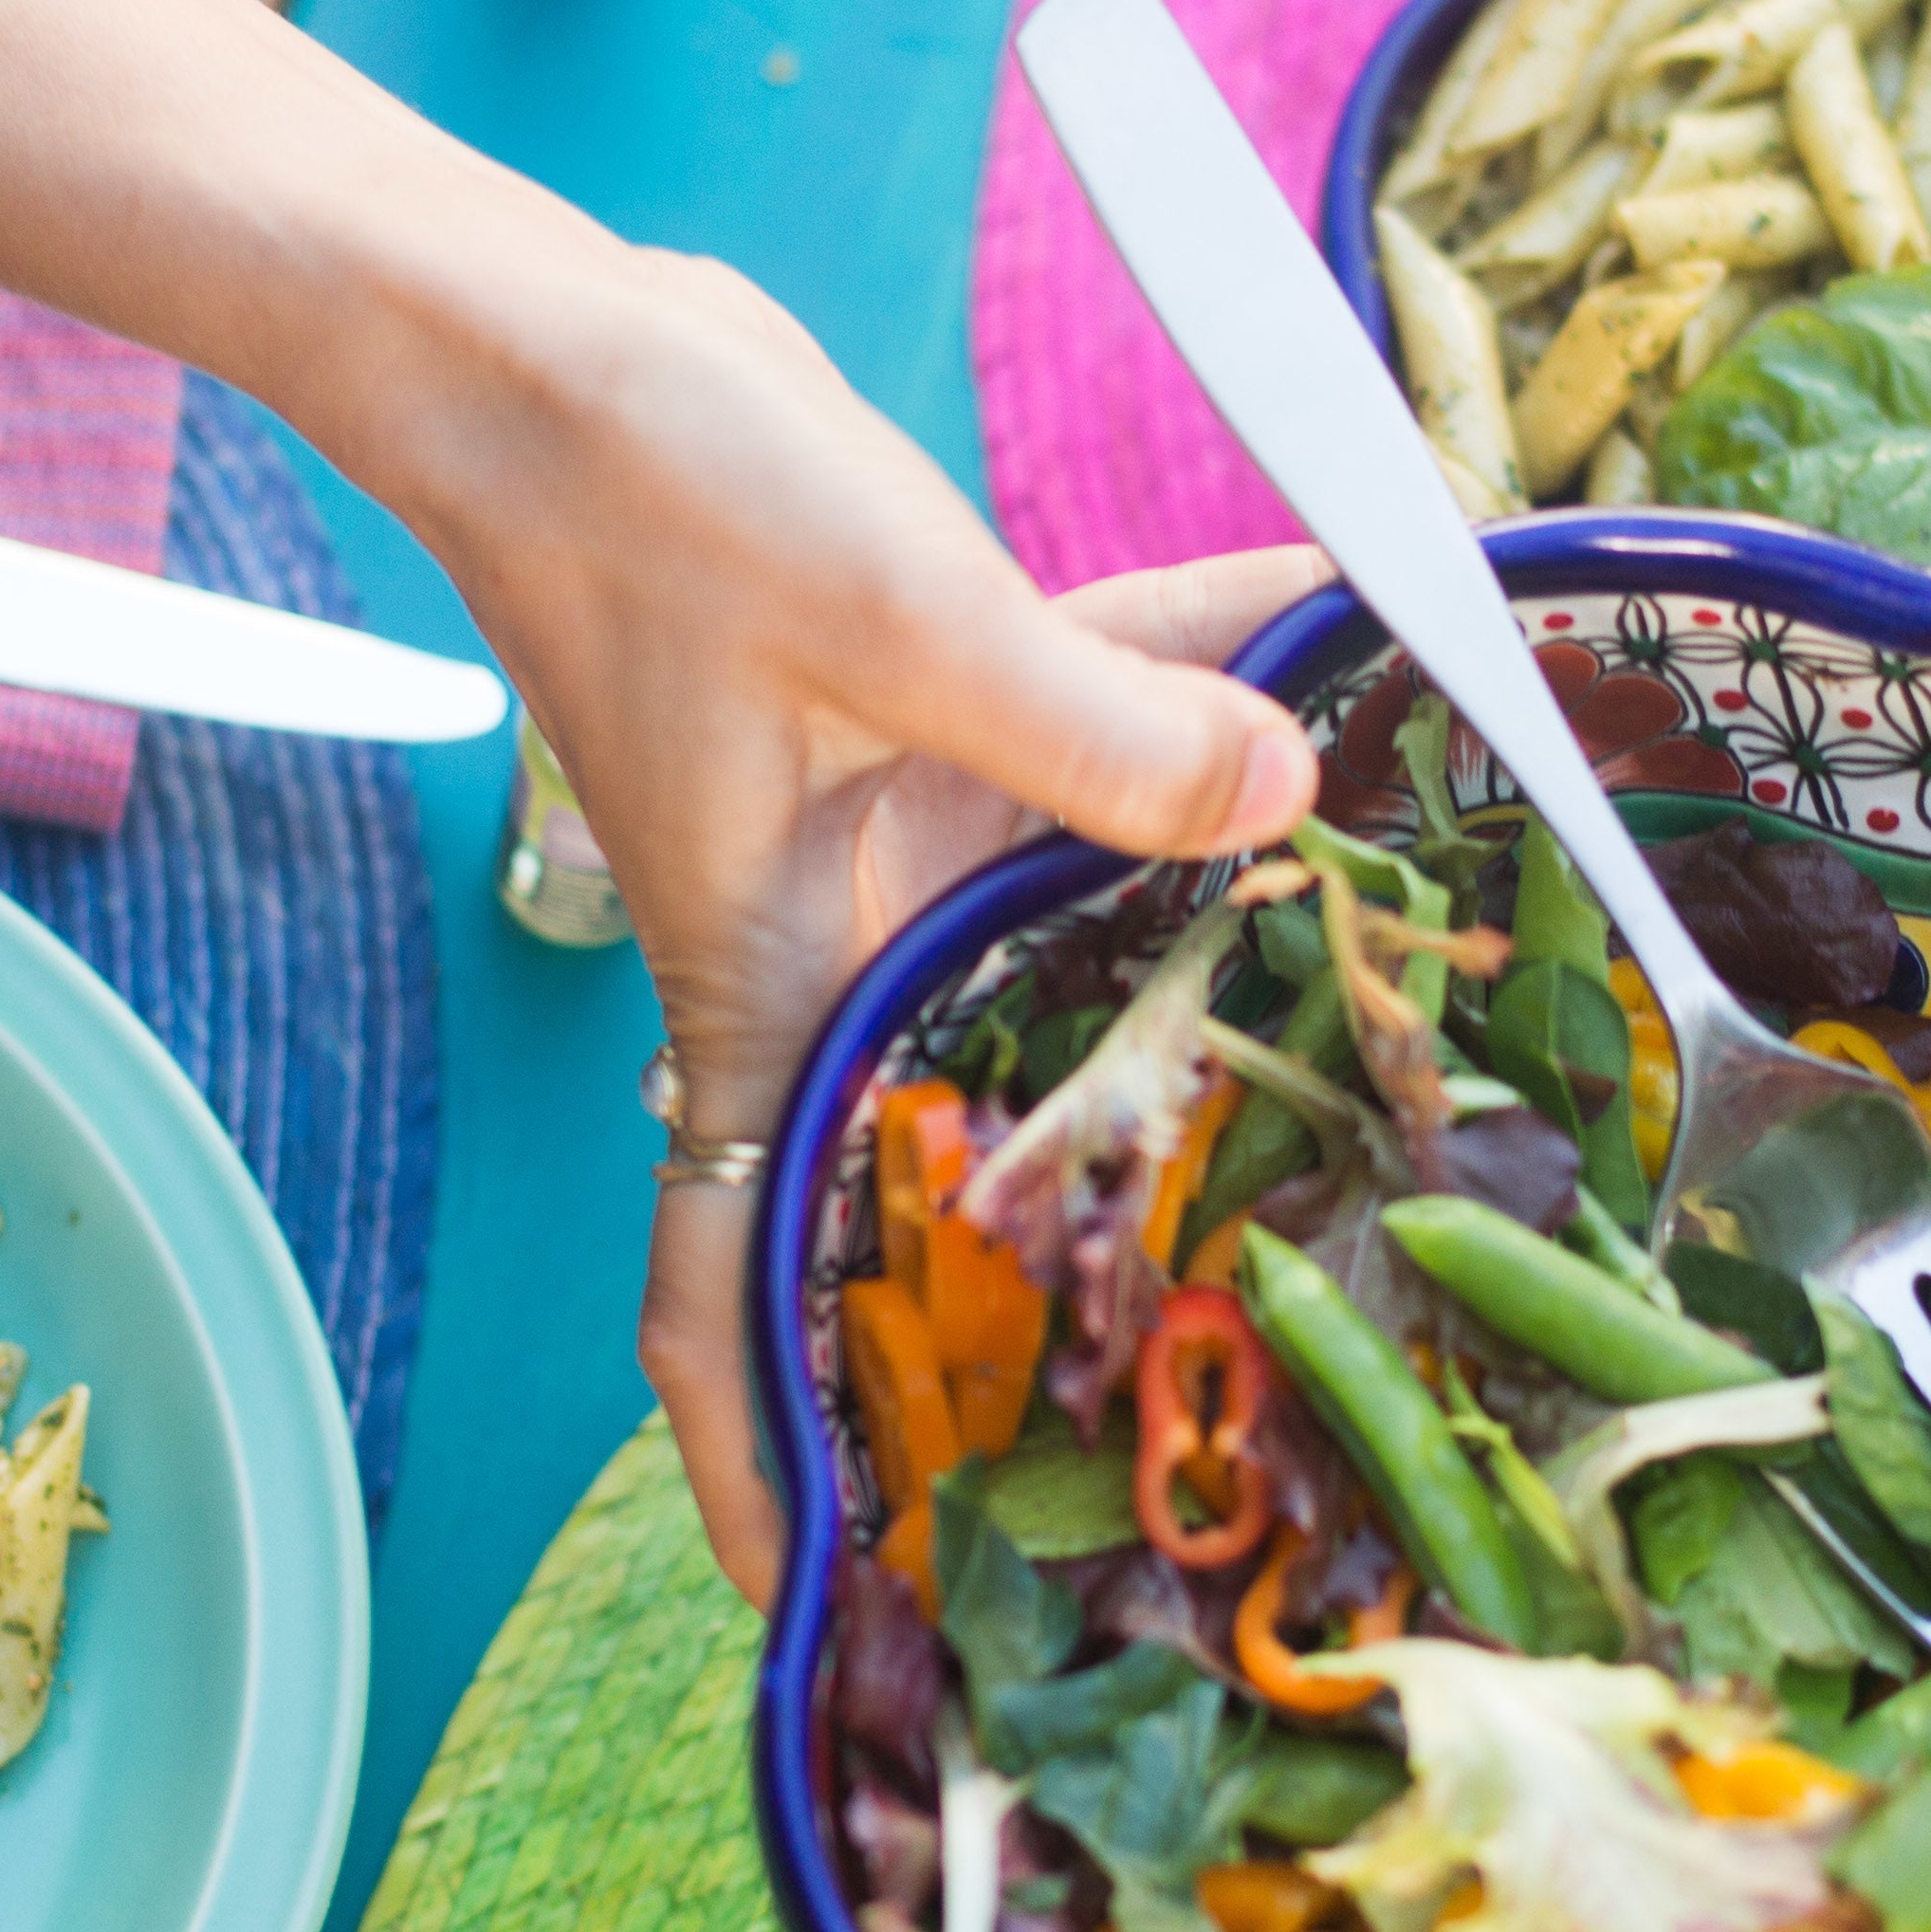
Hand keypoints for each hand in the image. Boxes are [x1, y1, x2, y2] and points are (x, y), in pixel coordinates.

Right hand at [422, 252, 1325, 1601]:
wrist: (539, 329)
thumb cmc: (641, 490)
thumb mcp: (893, 617)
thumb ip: (1100, 729)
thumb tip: (1284, 801)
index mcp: (771, 988)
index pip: (722, 1282)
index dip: (761, 1460)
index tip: (830, 1602)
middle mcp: (828, 951)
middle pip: (944, 1149)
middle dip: (1071, 1252)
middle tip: (1258, 1339)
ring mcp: (881, 842)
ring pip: (1065, 948)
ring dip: (1206, 958)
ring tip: (1391, 1014)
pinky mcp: (923, 720)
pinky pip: (1094, 758)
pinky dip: (1203, 722)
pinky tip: (1348, 671)